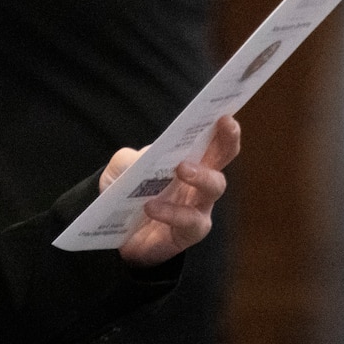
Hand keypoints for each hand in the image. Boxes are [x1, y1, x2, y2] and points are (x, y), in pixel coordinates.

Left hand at [105, 115, 239, 266]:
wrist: (115, 234)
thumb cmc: (126, 195)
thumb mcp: (119, 170)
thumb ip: (129, 159)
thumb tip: (143, 158)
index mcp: (187, 159)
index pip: (210, 139)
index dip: (223, 125)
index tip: (226, 109)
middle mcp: (199, 181)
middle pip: (223, 158)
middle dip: (227, 139)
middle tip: (224, 124)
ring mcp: (198, 207)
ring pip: (214, 187)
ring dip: (201, 174)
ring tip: (181, 168)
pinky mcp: (189, 232)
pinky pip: (189, 221)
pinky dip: (171, 211)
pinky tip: (151, 206)